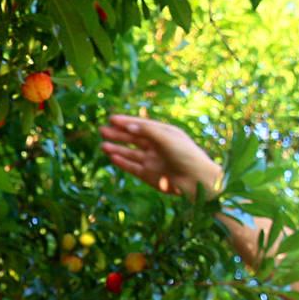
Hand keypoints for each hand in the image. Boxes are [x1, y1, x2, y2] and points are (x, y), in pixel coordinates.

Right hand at [99, 114, 223, 197]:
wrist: (196, 181)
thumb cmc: (186, 155)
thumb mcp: (167, 137)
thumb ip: (147, 131)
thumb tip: (128, 126)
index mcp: (164, 134)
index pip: (142, 125)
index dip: (126, 122)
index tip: (112, 119)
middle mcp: (157, 146)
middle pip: (134, 138)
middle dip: (118, 134)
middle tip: (102, 130)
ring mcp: (153, 161)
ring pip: (131, 153)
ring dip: (117, 148)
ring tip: (103, 145)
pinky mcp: (149, 175)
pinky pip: (133, 167)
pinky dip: (123, 162)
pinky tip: (112, 157)